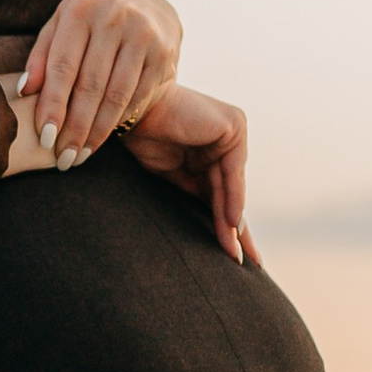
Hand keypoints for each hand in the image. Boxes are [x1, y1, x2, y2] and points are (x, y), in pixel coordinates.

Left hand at [16, 0, 182, 167]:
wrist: (143, 4)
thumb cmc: (89, 23)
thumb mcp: (61, 28)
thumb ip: (41, 57)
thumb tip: (24, 90)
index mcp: (80, 10)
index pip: (63, 67)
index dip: (53, 105)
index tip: (45, 138)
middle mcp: (113, 17)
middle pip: (90, 85)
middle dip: (75, 128)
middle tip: (63, 158)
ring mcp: (142, 34)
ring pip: (116, 95)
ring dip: (97, 132)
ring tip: (80, 156)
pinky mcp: (162, 53)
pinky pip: (137, 96)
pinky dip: (119, 120)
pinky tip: (103, 137)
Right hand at [117, 85, 251, 260]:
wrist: (127, 109)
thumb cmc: (142, 139)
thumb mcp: (173, 175)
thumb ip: (195, 193)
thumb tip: (220, 226)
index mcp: (210, 146)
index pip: (219, 191)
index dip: (223, 223)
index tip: (231, 254)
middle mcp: (226, 137)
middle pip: (230, 192)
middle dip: (235, 229)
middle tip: (244, 261)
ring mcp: (232, 130)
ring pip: (231, 187)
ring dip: (232, 222)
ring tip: (233, 254)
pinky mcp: (233, 127)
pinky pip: (232, 173)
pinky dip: (232, 200)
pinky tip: (232, 226)